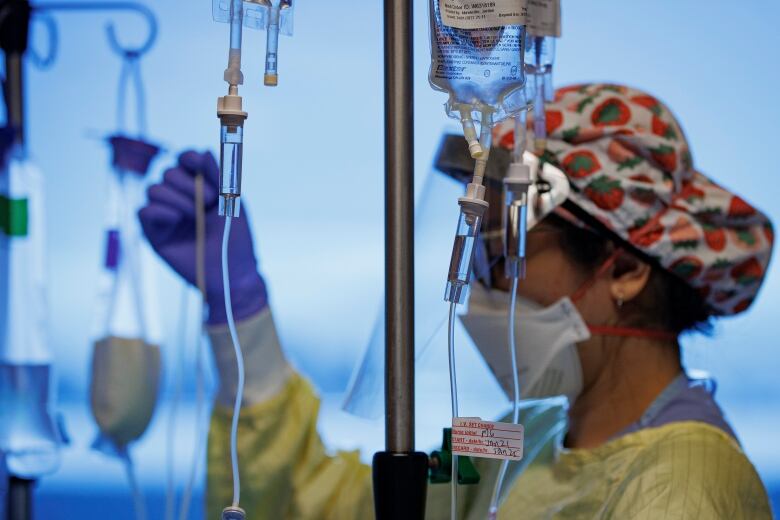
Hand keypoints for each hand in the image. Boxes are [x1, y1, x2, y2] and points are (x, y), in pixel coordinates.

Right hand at [138, 150, 266, 324]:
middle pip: (168, 172)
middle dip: (190, 184)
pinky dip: (160, 211)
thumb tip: (204, 151)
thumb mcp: (230, 202)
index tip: (203, 169)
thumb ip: (218, 176)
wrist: (231, 272)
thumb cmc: (235, 239)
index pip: (183, 161)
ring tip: (195, 215)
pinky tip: (177, 220)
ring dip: (177, 198)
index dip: (189, 159)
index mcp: (199, 188)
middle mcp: (179, 199)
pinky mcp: (154, 234)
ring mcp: (165, 216)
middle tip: (209, 202)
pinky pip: (144, 211)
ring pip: (154, 188)